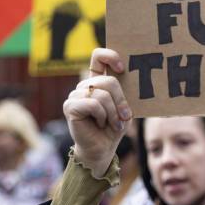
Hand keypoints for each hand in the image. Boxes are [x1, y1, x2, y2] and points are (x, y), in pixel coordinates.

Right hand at [63, 48, 131, 176]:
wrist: (102, 149)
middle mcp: (85, 86)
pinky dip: (102, 116)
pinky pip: (93, 104)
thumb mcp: (124, 108)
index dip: (110, 56)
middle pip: (108, 81)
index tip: (122, 68)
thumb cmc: (114, 128)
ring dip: (113, 112)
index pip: (98, 57)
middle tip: (124, 116)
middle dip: (121, 100)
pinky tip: (100, 124)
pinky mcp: (70, 106)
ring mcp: (76, 95)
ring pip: (102, 94)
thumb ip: (125, 94)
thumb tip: (133, 78)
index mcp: (97, 81)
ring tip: (113, 124)